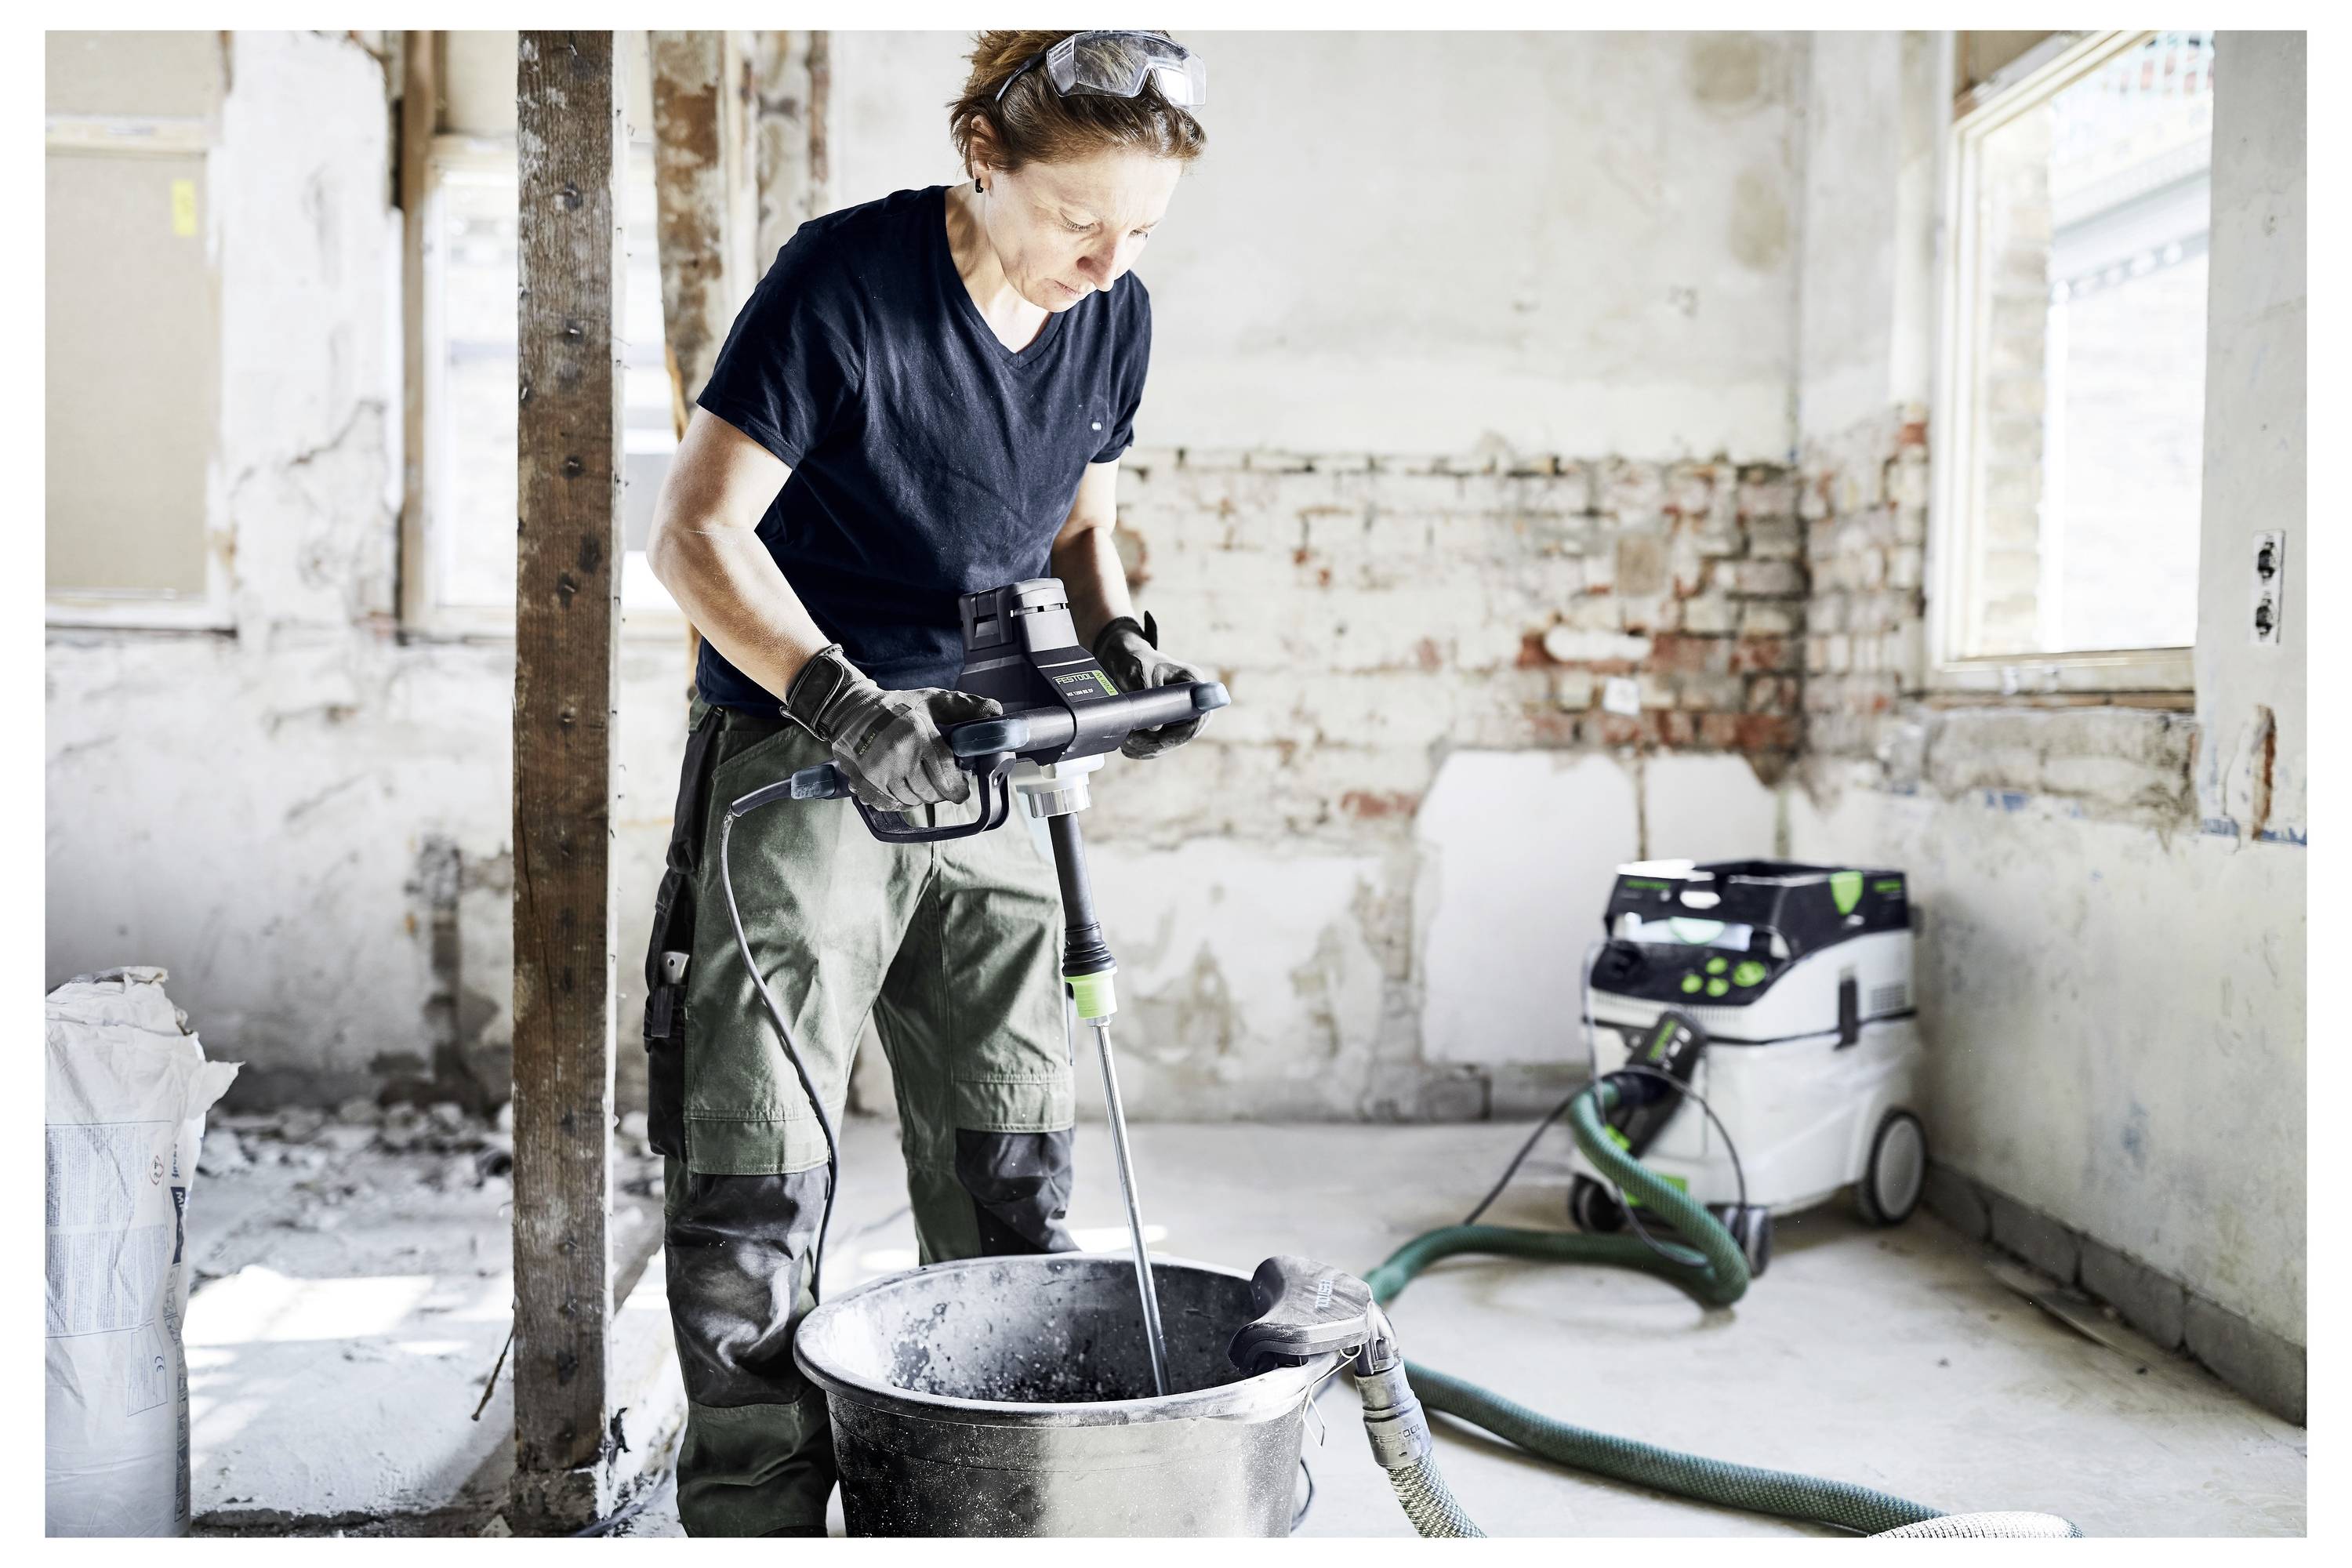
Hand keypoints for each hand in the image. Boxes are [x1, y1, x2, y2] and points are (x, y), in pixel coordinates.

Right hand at [783, 647, 999, 811]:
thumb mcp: (933, 700)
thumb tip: (996, 713)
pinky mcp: (863, 782)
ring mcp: (878, 772)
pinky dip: (899, 800)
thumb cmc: (898, 706)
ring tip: (920, 781)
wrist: (851, 710)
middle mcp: (897, 757)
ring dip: (920, 796)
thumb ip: (966, 707)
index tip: (961, 789)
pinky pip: (890, 804)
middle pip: (929, 792)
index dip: (957, 789)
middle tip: (940, 782)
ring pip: (910, 800)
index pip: (945, 777)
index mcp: (918, 736)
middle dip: (940, 792)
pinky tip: (902, 786)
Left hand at [1092, 615, 1211, 759]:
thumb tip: (1156, 729)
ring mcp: (1180, 713)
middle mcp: (1191, 700)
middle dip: (1160, 743)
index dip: (1184, 732)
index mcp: (1192, 682)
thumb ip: (1149, 695)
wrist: (1125, 658)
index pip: (1200, 716)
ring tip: (1127, 745)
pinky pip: (1160, 743)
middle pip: (1185, 733)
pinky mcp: (1168, 722)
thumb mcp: (1138, 671)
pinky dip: (1144, 749)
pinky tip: (1129, 748)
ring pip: (1171, 742)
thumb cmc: (1135, 660)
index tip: (1160, 740)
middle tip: (1132, 744)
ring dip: (1149, 748)